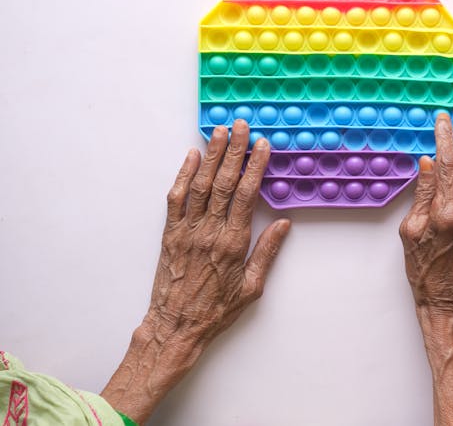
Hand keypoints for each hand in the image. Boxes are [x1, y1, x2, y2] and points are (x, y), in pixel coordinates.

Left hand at [147, 119, 289, 338]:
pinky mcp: (170, 233)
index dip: (254, 167)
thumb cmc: (216, 310)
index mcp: (233, 243)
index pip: (245, 195)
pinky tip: (191, 156)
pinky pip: (176, 198)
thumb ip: (267, 252)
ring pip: (200, 184)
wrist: (176, 326)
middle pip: (222, 182)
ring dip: (211, 155)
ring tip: (219, 132)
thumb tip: (283, 223)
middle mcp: (209, 231)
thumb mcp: (252, 287)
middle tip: (240, 126)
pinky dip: (183, 174)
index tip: (262, 146)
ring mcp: (186, 230)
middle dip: (234, 151)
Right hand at [399, 113, 452, 425]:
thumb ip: (422, 194)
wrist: (452, 302)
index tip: (444, 121)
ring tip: (449, 220)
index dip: (445, 139)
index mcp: (447, 216)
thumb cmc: (424, 269)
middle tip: (437, 194)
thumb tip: (429, 163)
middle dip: (449, 174)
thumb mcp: (409, 231)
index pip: (448, 165)